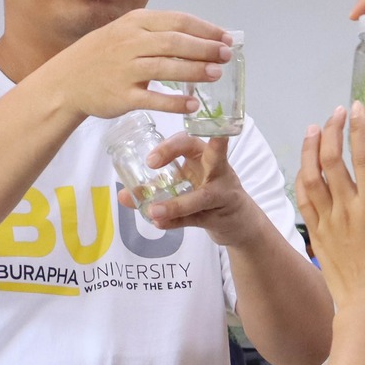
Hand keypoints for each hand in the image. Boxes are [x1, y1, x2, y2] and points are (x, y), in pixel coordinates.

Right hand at [36, 9, 231, 120]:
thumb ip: (157, 32)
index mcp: (135, 23)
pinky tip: (192, 105)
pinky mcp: (121, 96)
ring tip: (216, 75)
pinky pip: (152, 99)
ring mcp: (125, 70)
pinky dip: (174, 102)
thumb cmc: (102, 55)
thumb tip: (199, 36)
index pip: (178, 21)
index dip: (206, 29)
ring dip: (195, 71)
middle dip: (205, 48)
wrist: (67, 81)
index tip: (226, 38)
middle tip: (226, 56)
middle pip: (175, 42)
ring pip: (166, 67)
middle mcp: (130, 43)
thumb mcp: (125, 31)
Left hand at [117, 130, 266, 247]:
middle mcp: (218, 171)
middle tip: (151, 162)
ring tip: (153, 210)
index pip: (188, 141)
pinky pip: (197, 219)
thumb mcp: (184, 187)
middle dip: (176, 151)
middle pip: (205, 152)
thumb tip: (123, 193)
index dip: (169, 145)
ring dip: (176, 204)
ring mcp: (223, 193)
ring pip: (200, 197)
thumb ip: (155, 189)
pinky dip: (178, 221)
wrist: (240, 224)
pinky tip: (160, 224)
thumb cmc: (209, 195)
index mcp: (206, 157)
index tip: (148, 160)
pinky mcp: (222, 215)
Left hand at [296, 105, 364, 312]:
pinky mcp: (316, 234)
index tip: (356, 108)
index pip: (362, 157)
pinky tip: (304, 165)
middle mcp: (347, 210)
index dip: (357, 129)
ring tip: (312, 129)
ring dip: (309, 149)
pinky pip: (303, 199)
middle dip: (330, 131)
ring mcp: (328, 221)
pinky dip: (301, 178)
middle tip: (335, 113)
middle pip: (330, 160)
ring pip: (310, 177)